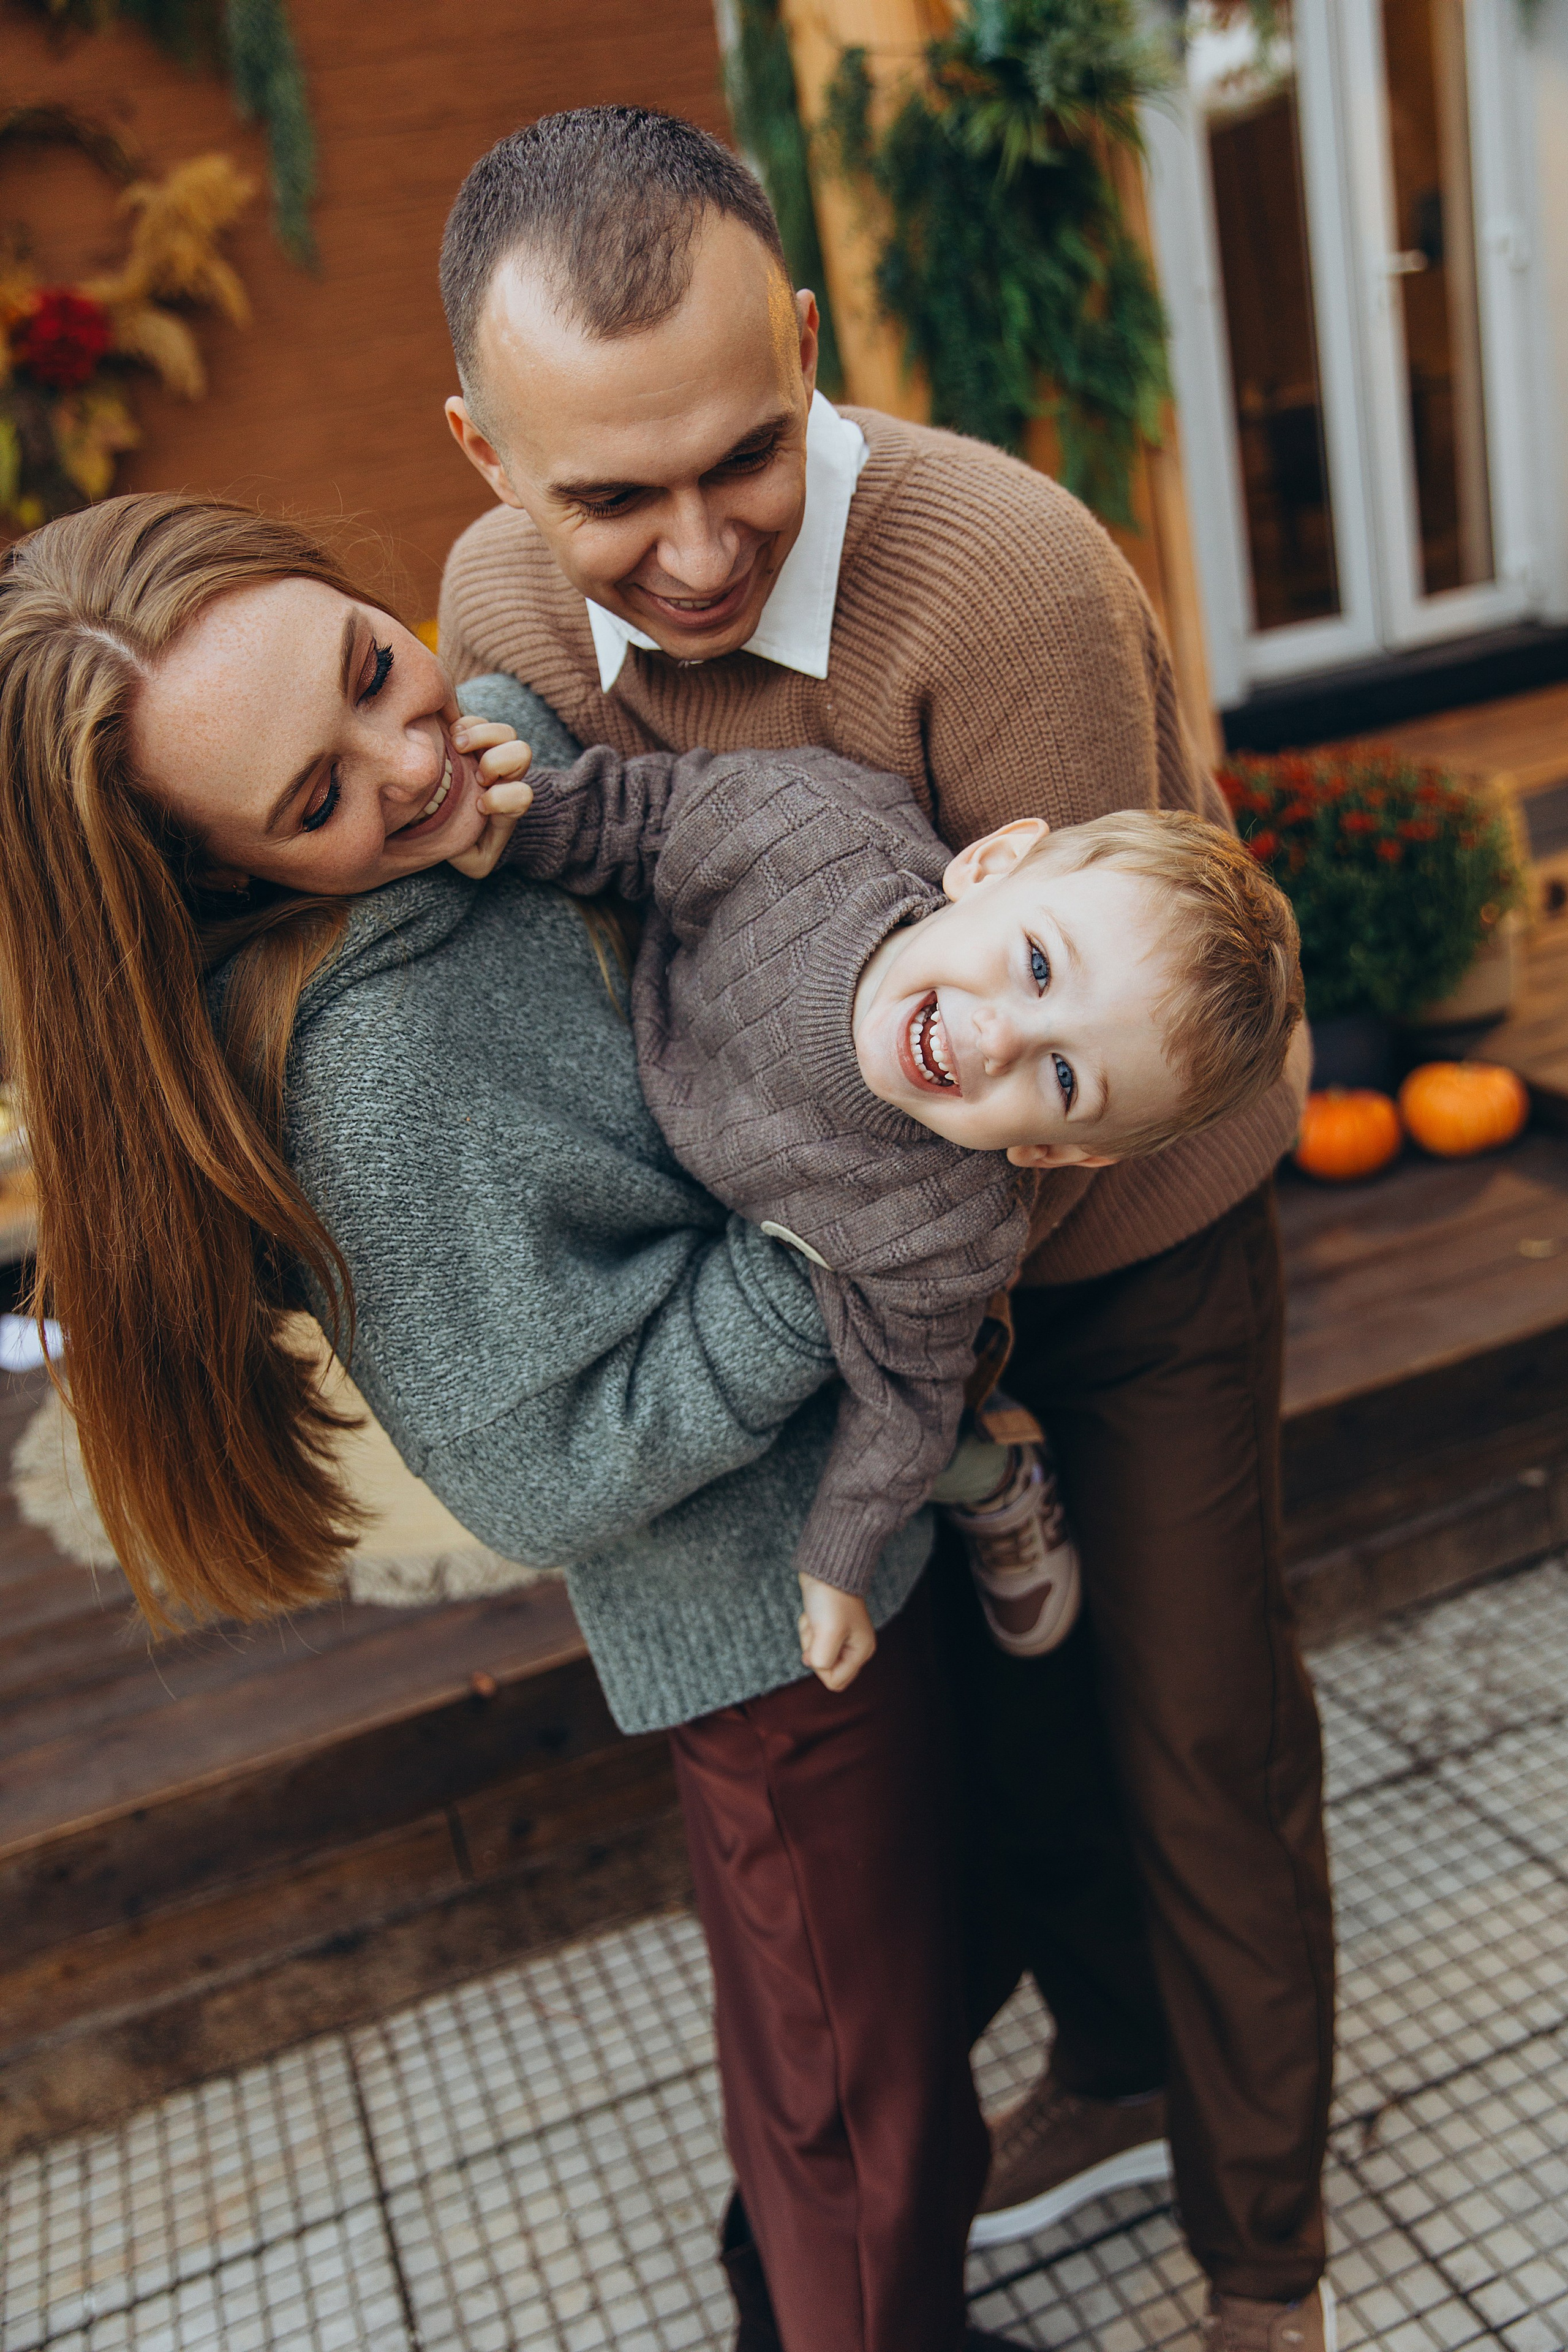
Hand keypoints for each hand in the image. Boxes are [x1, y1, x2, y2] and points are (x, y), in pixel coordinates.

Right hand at [445, 712, 533, 878]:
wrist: (460, 824)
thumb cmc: (468, 843)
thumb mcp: (476, 859)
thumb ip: (478, 859)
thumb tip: (466, 846)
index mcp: (511, 804)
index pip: (523, 795)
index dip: (502, 799)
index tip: (480, 807)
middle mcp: (507, 776)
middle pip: (522, 753)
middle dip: (497, 763)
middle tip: (476, 775)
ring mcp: (491, 754)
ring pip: (506, 732)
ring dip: (482, 737)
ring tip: (459, 747)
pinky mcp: (473, 738)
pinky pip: (476, 720)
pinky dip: (465, 724)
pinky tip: (450, 738)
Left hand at [797, 1574, 876, 1692]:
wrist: (826, 1567)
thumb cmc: (831, 1598)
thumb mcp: (828, 1633)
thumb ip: (822, 1659)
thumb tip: (813, 1664)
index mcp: (861, 1651)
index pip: (835, 1681)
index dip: (820, 1666)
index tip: (819, 1643)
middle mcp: (853, 1647)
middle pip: (825, 1669)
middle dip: (814, 1651)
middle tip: (818, 1629)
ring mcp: (840, 1637)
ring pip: (815, 1654)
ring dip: (808, 1636)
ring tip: (816, 1617)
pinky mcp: (827, 1626)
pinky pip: (811, 1639)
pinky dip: (807, 1627)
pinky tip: (813, 1613)